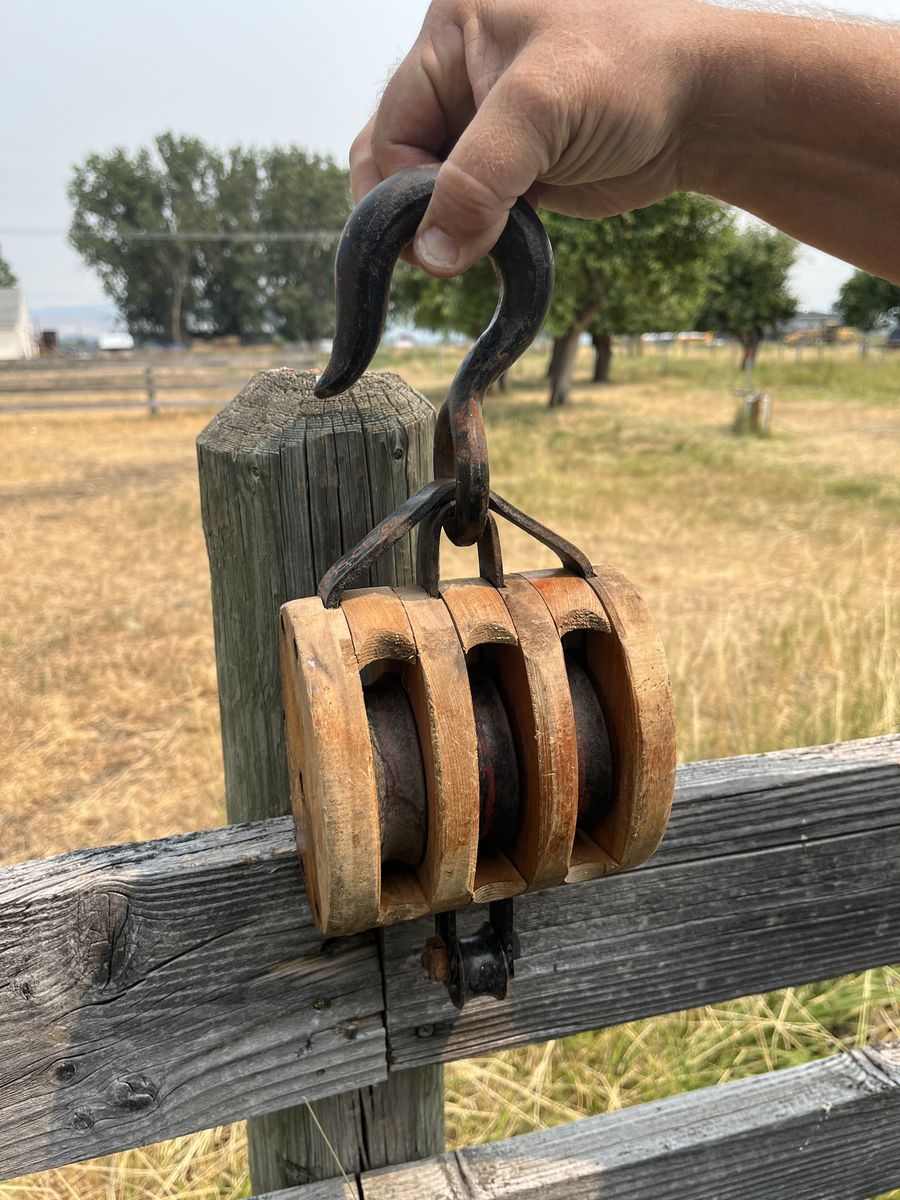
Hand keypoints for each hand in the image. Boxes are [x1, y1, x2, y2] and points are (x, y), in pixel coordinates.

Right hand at [350, 0, 706, 275]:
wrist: (706, 107)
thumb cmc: (633, 73)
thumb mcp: (540, 111)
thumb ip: (475, 180)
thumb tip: (430, 256)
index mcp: (453, 31)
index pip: (392, 128)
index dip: (402, 191)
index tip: (429, 241)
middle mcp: (462, 73)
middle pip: (400, 159)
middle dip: (414, 212)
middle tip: (437, 257)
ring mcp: (489, 122)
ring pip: (434, 189)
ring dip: (447, 228)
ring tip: (472, 250)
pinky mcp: (516, 164)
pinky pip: (473, 206)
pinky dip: (475, 234)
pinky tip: (493, 246)